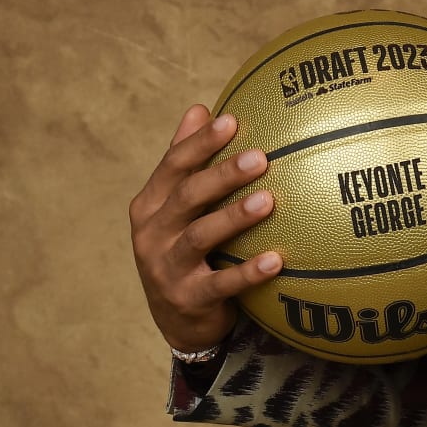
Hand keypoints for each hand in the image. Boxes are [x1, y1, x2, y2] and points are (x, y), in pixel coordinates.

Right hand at [128, 105, 283, 353]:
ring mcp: (166, 268)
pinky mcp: (186, 299)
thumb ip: (186, 162)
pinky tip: (276, 261)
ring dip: (234, 218)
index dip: (200, 142)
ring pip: (199, 237)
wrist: (177, 319)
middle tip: (261, 157)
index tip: (231, 120)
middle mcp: (151, 233)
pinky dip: (247, 273)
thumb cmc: (184, 247)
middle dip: (222, 175)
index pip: (173, 165)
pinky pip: (220, 284)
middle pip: (187, 197)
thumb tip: (200, 107)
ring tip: (269, 200)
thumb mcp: (176, 207)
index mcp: (150, 204)